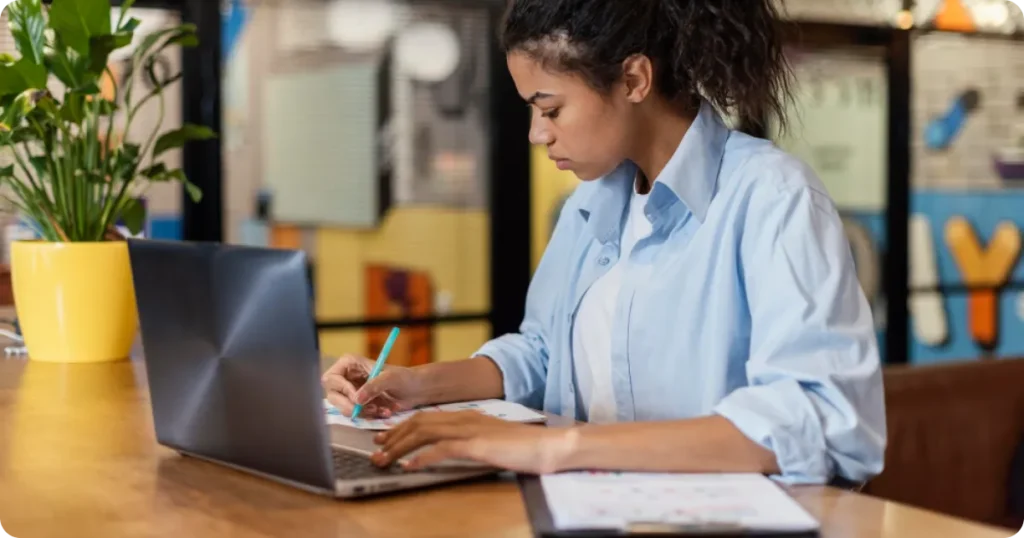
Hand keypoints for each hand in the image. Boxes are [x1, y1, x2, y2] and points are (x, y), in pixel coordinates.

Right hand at [321, 354, 423, 418]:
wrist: (416, 390)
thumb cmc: (405, 378)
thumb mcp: (390, 378)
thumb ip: (373, 386)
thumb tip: (357, 399)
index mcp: (350, 364)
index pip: (331, 378)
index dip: (342, 390)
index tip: (357, 397)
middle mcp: (346, 377)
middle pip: (333, 396)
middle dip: (350, 405)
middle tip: (369, 408)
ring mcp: (351, 392)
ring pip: (343, 408)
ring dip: (362, 412)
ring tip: (380, 409)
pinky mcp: (358, 405)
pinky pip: (355, 415)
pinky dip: (369, 416)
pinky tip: (383, 411)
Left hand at [371, 411, 575, 473]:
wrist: (548, 446)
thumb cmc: (524, 447)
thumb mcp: (491, 441)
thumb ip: (470, 442)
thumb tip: (450, 450)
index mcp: (467, 416)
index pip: (426, 418)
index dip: (402, 428)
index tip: (385, 439)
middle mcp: (465, 418)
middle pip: (419, 423)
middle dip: (394, 436)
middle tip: (375, 450)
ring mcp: (470, 430)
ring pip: (424, 433)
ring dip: (400, 447)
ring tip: (383, 460)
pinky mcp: (477, 444)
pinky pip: (442, 448)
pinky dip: (421, 457)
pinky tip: (409, 467)